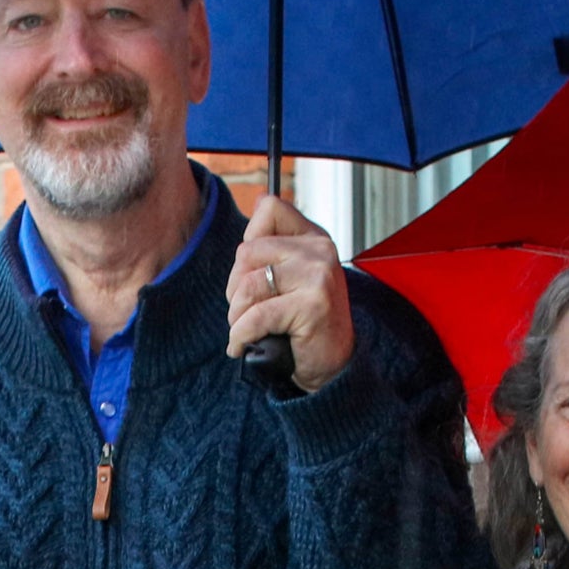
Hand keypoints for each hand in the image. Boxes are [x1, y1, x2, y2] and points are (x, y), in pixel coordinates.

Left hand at [224, 188, 353, 386]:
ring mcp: (318, 277)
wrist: (333, 365)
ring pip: (248, 286)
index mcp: (314, 238)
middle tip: (243, 311)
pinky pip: (256, 316)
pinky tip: (241, 346)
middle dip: (235, 287)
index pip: (270, 208)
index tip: (254, 271)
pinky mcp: (312, 306)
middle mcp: (320, 251)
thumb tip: (259, 203)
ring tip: (244, 329)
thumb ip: (276, 246)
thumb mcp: (294, 277)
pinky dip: (240, 336)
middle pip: (248, 252)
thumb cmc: (306, 323)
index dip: (250, 238)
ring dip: (236, 315)